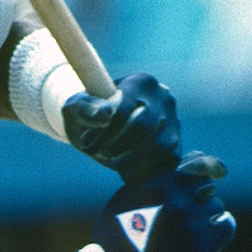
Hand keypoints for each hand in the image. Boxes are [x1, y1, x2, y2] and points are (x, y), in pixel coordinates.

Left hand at [63, 72, 182, 183]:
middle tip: (99, 154)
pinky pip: (165, 162)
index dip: (104, 131)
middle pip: (144, 129)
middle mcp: (164, 98)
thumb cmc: (87, 114)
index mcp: (141, 81)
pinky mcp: (176, 145)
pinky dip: (143, 170)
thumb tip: (105, 115)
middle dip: (116, 146)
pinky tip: (123, 170)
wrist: (100, 127)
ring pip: (159, 147)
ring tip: (110, 160)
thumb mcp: (76, 108)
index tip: (86, 145)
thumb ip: (84, 109)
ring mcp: (174, 121)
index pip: (125, 109)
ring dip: (129, 161)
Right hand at [90, 151, 234, 251]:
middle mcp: (176, 198)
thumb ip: (149, 184)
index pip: (195, 163)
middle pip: (206, 185)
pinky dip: (220, 228)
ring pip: (214, 206)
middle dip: (199, 196)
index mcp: (156, 183)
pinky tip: (210, 234)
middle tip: (187, 212)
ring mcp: (191, 222)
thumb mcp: (124, 200)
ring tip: (191, 230)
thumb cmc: (114, 238)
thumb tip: (176, 172)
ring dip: (206, 215)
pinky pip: (226, 225)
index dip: (196, 172)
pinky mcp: (203, 246)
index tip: (195, 181)